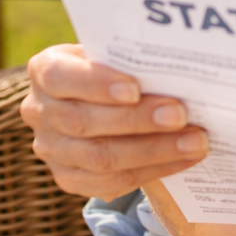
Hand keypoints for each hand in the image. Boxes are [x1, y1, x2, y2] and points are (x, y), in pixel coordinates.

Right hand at [21, 43, 208, 200]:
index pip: (61, 77)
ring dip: (154, 150)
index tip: (135, 89)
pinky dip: (153, 169)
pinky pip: (110, 182)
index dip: (96, 84)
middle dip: (137, 120)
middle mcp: (40, 111)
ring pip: (100, 157)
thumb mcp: (116, 53)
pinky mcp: (69, 178)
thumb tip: (181, 64)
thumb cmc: (116, 66)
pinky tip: (185, 158)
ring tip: (195, 141)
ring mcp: (52, 149)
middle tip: (181, 115)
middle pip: (84, 121)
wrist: (102, 96)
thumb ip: (134, 59)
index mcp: (46, 70)